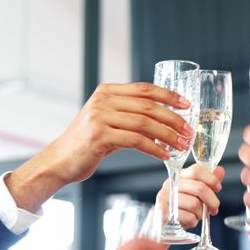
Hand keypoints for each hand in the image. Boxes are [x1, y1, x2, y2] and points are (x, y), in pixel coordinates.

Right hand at [7, 82, 194, 211]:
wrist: (60, 161)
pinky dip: (154, 148)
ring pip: (144, 123)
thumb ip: (131, 116)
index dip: (169, 95)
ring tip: (182, 145)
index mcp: (107, 92)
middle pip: (148, 106)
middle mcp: (103, 100)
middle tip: (189, 131)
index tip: (188, 105)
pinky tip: (165, 155)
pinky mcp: (99, 136)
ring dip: (168, 135)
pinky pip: (136, 140)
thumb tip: (165, 119)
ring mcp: (99, 117)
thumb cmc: (87, 144)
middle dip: (173, 119)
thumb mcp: (109, 122)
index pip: (145, 88)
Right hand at [155, 164, 224, 227]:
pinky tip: (189, 221)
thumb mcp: (197, 194)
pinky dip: (193, 221)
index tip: (218, 188)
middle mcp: (170, 184)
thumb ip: (208, 182)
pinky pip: (188, 216)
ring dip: (201, 213)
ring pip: (194, 204)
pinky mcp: (163, 212)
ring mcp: (165, 197)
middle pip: (199, 188)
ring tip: (197, 215)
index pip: (197, 170)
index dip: (211, 179)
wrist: (165, 226)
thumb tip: (220, 170)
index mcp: (179, 176)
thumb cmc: (183, 208)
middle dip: (212, 201)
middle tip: (214, 208)